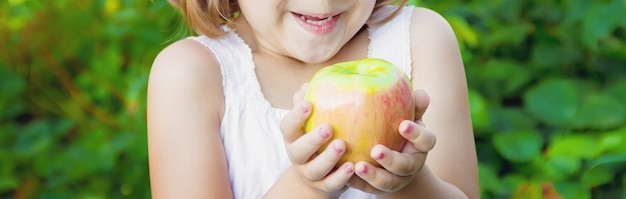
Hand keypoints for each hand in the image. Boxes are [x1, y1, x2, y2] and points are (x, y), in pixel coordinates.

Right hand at [279, 83, 354, 197]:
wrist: (315, 178)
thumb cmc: (315, 142)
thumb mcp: (309, 124)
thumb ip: (308, 104)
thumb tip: (307, 82)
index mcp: (293, 138)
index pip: (287, 127)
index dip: (296, 116)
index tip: (309, 104)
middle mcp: (298, 157)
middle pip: (298, 150)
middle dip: (312, 139)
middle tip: (328, 128)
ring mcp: (310, 174)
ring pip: (315, 169)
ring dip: (328, 158)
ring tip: (342, 145)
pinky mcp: (324, 187)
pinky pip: (331, 184)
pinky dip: (341, 177)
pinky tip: (352, 167)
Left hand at [348, 89, 436, 194]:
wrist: (393, 165)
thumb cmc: (399, 133)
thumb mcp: (408, 118)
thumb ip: (414, 106)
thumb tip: (421, 92)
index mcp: (420, 147)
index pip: (426, 141)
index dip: (416, 134)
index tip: (403, 125)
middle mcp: (410, 165)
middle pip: (405, 166)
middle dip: (391, 159)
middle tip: (376, 150)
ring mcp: (395, 180)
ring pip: (387, 182)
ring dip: (373, 175)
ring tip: (358, 166)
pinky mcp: (377, 189)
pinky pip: (367, 188)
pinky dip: (356, 182)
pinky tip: (344, 172)